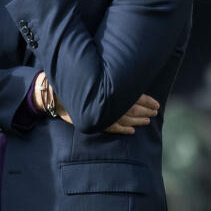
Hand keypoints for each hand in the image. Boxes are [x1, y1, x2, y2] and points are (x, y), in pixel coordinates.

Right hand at [35, 74, 158, 135]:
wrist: (53, 93)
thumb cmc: (75, 82)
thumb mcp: (94, 78)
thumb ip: (109, 81)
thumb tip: (129, 81)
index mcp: (107, 88)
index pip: (133, 96)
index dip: (146, 101)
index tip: (157, 104)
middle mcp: (105, 101)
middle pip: (131, 108)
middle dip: (145, 111)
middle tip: (155, 112)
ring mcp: (99, 113)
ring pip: (123, 119)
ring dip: (137, 121)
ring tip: (147, 121)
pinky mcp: (92, 122)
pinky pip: (110, 128)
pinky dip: (122, 130)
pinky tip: (131, 132)